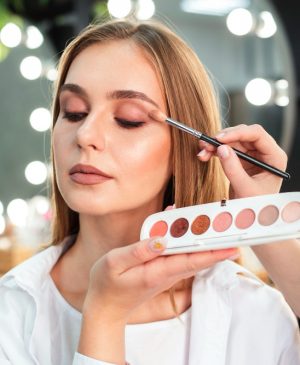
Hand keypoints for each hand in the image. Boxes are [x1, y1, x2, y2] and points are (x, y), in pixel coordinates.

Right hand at [83, 237, 237, 321]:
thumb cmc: (107, 284)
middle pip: (197, 257)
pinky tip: (187, 226)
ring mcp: (166, 273)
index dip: (213, 252)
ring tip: (219, 225)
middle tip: (234, 229)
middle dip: (216, 244)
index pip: (191, 260)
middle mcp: (167, 274)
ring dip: (206, 242)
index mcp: (158, 272)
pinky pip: (181, 255)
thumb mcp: (115, 263)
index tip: (232, 245)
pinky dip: (189, 242)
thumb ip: (138, 251)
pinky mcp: (163, 271)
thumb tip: (161, 240)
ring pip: (191, 256)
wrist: (106, 306)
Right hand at [197, 124, 287, 198]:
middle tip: (206, 144)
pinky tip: (205, 156)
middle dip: (223, 138)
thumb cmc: (256, 207)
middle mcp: (264, 153)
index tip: (219, 139)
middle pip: (243, 135)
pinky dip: (215, 152)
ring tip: (202, 152)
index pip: (257, 134)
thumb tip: (221, 149)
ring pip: (232, 141)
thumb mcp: (245, 189)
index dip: (237, 133)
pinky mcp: (241, 162)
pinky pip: (226, 150)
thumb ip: (233, 169)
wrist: (253, 219)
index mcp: (274, 157)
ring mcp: (252, 156)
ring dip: (215, 145)